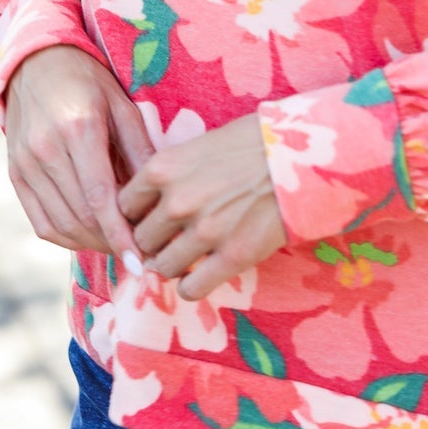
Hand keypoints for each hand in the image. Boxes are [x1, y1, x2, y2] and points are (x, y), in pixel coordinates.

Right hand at [4, 45, 152, 259]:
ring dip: (91, 243)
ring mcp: (25, 163)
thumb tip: (161, 198)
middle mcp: (46, 150)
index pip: (101, 198)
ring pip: (60, 224)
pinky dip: (66, 237)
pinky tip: (89, 236)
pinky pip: (40, 221)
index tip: (142, 263)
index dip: (121, 236)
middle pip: (81, 216)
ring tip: (118, 246)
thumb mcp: (123, 107)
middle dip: (111, 243)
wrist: (36, 63)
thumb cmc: (89, 83)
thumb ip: (140, 151)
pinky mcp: (15, 173)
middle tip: (140, 254)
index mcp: (78, 130)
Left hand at [120, 115, 286, 300]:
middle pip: (141, 240)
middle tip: (169, 241)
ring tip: (186, 259)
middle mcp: (176, 202)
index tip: (149, 219)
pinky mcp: (232, 256)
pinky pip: (192, 288)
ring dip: (171, 265)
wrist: (304, 153)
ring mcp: (204, 232)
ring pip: (162, 267)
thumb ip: (174, 171)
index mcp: (164, 168)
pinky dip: (192, 287)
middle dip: (153, 242)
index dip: (136, 215)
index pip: (124, 206)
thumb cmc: (257, 140)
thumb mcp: (202, 143)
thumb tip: (157, 195)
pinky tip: (202, 276)